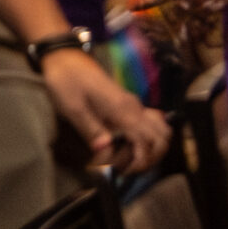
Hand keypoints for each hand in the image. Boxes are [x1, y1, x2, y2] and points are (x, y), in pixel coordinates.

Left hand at [42, 48, 170, 173]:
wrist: (65, 58)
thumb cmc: (66, 81)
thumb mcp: (72, 107)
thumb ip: (91, 130)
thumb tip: (105, 152)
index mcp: (123, 109)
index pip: (147, 141)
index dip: (140, 161)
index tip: (122, 170)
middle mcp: (134, 108)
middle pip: (162, 138)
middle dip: (150, 158)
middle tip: (127, 168)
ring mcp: (134, 105)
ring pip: (160, 130)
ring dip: (152, 148)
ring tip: (129, 159)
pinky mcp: (128, 105)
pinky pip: (151, 123)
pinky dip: (148, 137)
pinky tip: (129, 144)